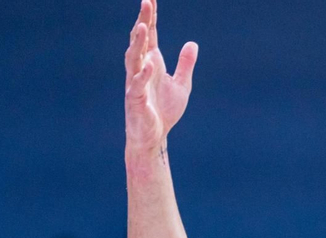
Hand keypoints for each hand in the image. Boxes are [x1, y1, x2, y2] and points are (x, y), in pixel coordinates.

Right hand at [124, 0, 197, 161]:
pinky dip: (143, 76)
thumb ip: (185, 64)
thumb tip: (192, 44)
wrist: (154, 137)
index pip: (150, 36)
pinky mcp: (136, 101)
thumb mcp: (181, 85)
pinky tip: (150, 65)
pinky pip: (138, 86)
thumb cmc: (164, 111)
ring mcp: (136, 84)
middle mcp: (140, 69)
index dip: (150, 17)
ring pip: (133, 59)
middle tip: (146, 2)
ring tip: (143, 26)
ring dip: (138, 43)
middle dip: (142, 21)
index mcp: (151, 63)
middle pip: (139, 41)